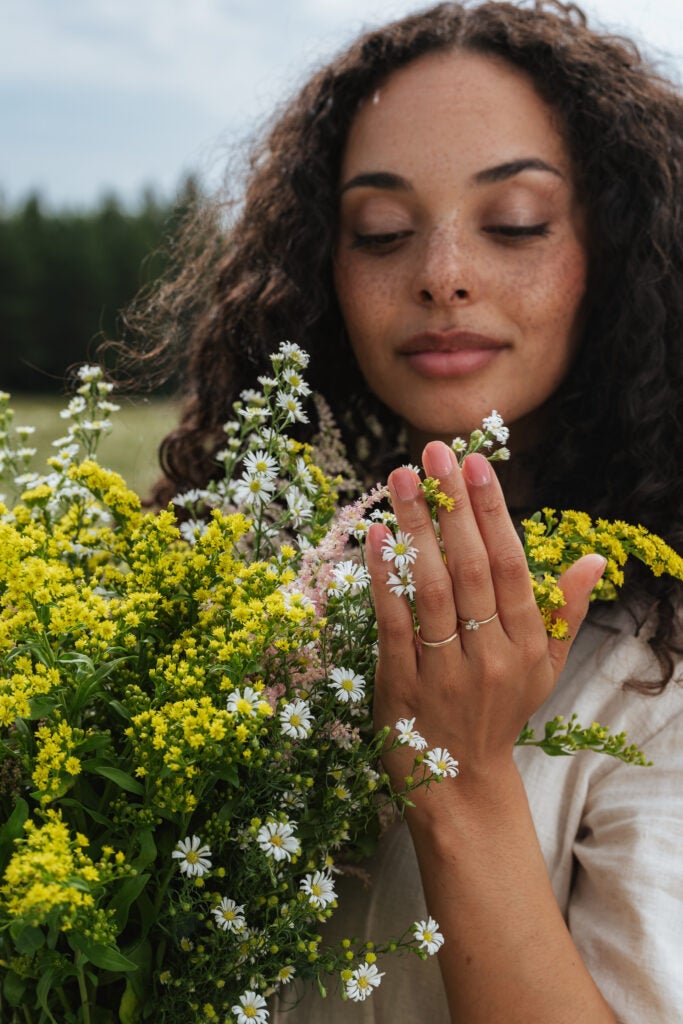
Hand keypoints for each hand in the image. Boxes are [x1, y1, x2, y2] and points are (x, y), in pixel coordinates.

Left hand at [366, 441, 605, 809]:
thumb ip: (564, 612)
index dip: (493, 512)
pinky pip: (392, 624)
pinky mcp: (401, 686)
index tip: (476, 464)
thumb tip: (594, 560)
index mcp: (527, 645)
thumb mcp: (544, 668)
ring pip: (430, 590)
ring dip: (415, 530)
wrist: (462, 785)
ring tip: (400, 479)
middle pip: (470, 568)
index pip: (510, 565)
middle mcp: (490, 655)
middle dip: (451, 505)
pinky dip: (382, 580)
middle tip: (432, 451)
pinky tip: (372, 536)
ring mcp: (444, 672)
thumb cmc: (501, 712)